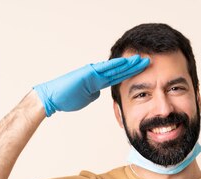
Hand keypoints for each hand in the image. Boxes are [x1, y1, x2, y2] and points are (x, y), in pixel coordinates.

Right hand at [32, 55, 149, 116]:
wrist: (53, 97)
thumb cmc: (66, 98)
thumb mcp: (86, 98)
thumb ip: (93, 93)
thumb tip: (98, 93)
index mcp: (98, 81)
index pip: (118, 77)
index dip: (130, 74)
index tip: (142, 71)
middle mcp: (97, 74)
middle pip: (120, 70)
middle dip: (134, 67)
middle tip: (147, 61)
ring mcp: (93, 73)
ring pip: (115, 68)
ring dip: (129, 64)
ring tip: (141, 60)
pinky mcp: (88, 73)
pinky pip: (105, 69)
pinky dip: (116, 65)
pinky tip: (126, 62)